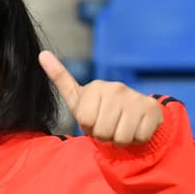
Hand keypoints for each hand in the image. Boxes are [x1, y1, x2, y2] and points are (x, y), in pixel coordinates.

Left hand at [39, 51, 163, 146]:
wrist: (135, 116)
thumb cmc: (101, 110)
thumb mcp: (78, 98)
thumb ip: (60, 78)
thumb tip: (41, 53)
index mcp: (95, 87)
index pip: (86, 121)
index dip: (89, 128)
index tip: (94, 120)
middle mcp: (116, 88)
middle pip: (102, 131)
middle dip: (104, 136)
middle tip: (109, 126)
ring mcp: (136, 97)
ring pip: (121, 137)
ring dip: (120, 140)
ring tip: (121, 127)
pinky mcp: (152, 109)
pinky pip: (139, 137)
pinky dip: (136, 139)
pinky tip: (136, 128)